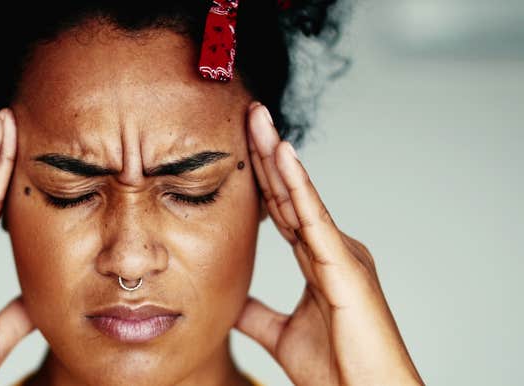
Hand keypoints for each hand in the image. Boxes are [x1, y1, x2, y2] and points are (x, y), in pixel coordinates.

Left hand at [235, 102, 422, 385]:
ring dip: (278, 155)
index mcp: (318, 260)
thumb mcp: (280, 334)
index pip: (281, 210)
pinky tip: (282, 153)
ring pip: (300, 196)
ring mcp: (341, 253)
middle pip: (289, 194)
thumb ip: (256, 313)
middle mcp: (331, 249)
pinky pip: (314, 218)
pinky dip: (298, 185)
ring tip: (258, 119)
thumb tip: (228, 300)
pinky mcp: (345, 265)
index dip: (261, 178)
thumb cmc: (336, 369)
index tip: (241, 146)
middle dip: (268, 153)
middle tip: (249, 114)